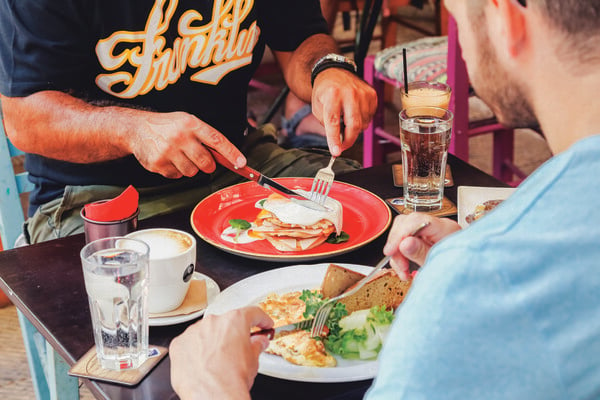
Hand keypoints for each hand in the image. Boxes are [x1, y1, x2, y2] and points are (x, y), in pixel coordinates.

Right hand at [130, 111, 246, 178]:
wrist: (136, 129)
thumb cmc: (167, 126)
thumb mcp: (187, 122)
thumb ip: (205, 136)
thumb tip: (226, 157)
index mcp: (191, 124)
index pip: (217, 140)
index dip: (231, 153)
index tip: (242, 163)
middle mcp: (180, 137)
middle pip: (206, 163)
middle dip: (208, 165)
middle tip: (201, 159)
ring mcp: (168, 151)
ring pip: (192, 172)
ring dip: (190, 168)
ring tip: (180, 156)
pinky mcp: (158, 164)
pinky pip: (177, 176)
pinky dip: (176, 171)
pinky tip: (169, 159)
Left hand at [169, 306, 272, 399]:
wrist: (212, 395)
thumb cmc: (232, 379)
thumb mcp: (253, 360)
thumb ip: (256, 345)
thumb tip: (258, 343)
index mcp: (234, 321)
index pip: (252, 313)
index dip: (261, 320)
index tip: (262, 324)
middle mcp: (212, 322)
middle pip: (226, 323)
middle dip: (233, 334)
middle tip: (238, 348)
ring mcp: (193, 332)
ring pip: (205, 332)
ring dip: (212, 342)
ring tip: (218, 361)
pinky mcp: (178, 345)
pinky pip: (189, 343)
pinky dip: (195, 351)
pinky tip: (202, 364)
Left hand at [311, 69, 376, 155]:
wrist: (335, 71)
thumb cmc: (325, 91)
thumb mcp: (317, 107)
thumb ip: (326, 124)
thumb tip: (339, 141)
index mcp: (332, 95)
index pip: (333, 121)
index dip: (334, 139)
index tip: (336, 152)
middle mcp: (350, 93)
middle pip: (353, 125)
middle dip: (348, 140)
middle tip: (342, 146)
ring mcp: (363, 93)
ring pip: (363, 124)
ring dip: (354, 128)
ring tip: (346, 119)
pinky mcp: (372, 95)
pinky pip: (369, 117)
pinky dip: (362, 120)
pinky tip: (354, 113)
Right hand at [383, 214, 460, 279]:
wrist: (468, 279)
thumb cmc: (458, 271)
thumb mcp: (438, 265)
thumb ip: (421, 253)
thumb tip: (404, 243)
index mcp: (446, 229)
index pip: (417, 221)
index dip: (400, 235)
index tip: (390, 251)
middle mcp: (438, 226)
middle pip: (406, 224)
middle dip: (397, 245)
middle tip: (399, 265)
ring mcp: (431, 231)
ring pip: (403, 232)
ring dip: (397, 253)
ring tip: (403, 271)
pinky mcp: (425, 238)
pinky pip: (406, 240)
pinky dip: (401, 255)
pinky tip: (405, 268)